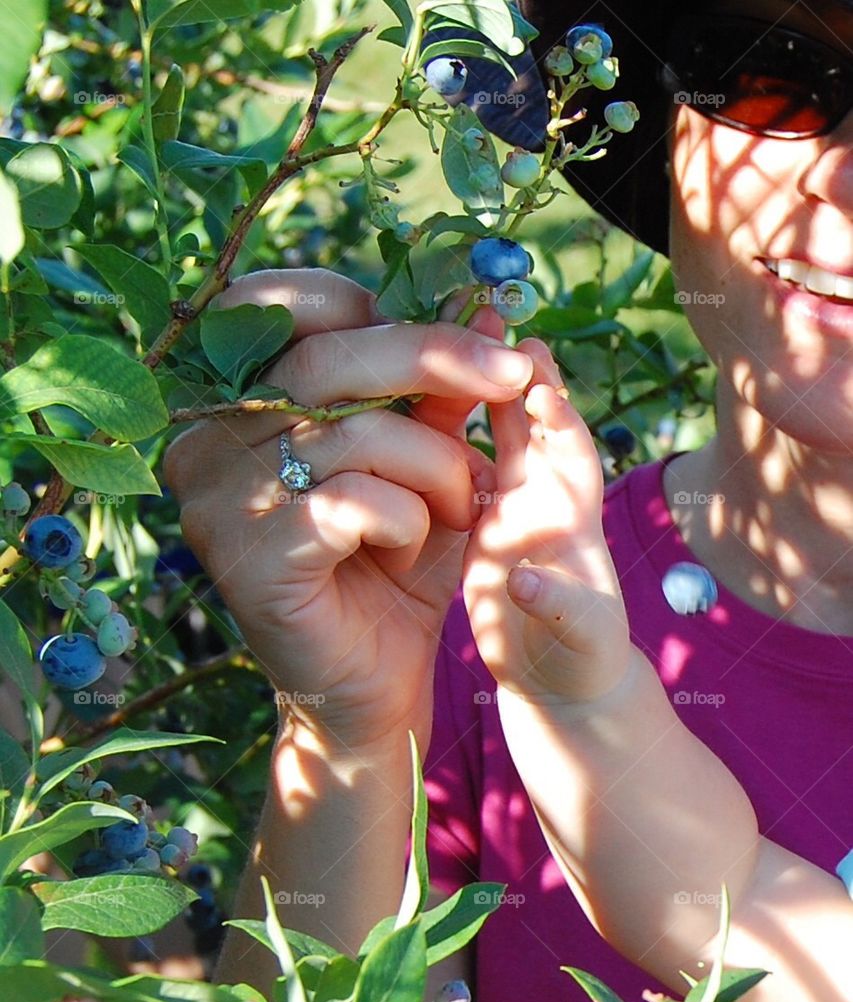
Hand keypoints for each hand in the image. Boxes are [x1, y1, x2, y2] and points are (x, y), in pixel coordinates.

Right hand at [164, 268, 533, 749]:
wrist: (370, 685)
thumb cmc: (392, 568)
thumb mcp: (426, 468)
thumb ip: (439, 393)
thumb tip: (482, 306)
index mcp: (233, 403)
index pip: (291, 310)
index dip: (382, 309)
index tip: (464, 333)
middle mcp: (207, 444)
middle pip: (324, 361)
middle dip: (435, 357)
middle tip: (512, 373)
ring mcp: (219, 503)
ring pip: (351, 436)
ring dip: (435, 467)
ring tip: (456, 510)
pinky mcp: (249, 559)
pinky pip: (351, 502)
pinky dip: (406, 520)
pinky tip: (407, 550)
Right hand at [462, 339, 630, 705]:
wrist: (555, 680)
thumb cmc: (577, 662)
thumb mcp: (576, 640)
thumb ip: (560, 608)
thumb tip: (527, 582)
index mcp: (575, 523)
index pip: (572, 456)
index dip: (558, 421)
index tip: (540, 391)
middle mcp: (541, 502)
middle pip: (532, 426)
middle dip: (516, 378)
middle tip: (494, 331)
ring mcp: (506, 507)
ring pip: (492, 435)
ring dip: (476, 393)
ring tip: (448, 351)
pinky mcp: (475, 522)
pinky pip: (458, 464)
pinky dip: (443, 435)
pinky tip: (405, 406)